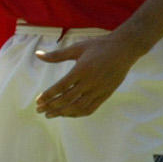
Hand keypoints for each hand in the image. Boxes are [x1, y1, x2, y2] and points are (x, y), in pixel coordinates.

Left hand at [34, 30, 148, 117]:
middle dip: (51, 106)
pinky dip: (78, 113)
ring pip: (79, 106)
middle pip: (68, 99)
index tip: (38, 101)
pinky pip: (91, 108)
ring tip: (50, 115)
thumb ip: (57, 55)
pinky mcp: (106, 94)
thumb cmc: (99, 46)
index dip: (48, 96)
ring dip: (63, 112)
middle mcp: (90, 82)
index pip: (61, 87)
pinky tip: (68, 114)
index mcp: (82, 70)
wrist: (125, 49)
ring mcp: (99, 90)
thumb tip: (37, 55)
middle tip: (39, 110)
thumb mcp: (77, 48)